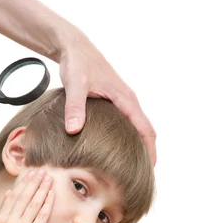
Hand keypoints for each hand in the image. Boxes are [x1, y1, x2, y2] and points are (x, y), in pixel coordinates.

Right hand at [0, 169, 53, 222]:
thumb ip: (8, 211)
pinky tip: (53, 193)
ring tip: (49, 178)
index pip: (13, 196)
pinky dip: (47, 203)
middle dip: (34, 182)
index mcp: (1, 220)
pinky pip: (42, 215)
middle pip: (23, 197)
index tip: (31, 172)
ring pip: (33, 204)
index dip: (23, 183)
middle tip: (42, 171)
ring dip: (42, 189)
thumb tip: (8, 192)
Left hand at [58, 28, 156, 164]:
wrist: (74, 47)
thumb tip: (74, 130)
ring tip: (132, 166)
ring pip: (137, 126)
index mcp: (125, 99)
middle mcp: (127, 100)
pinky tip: (117, 148)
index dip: (149, 150)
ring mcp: (121, 100)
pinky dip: (128, 136)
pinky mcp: (113, 101)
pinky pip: (127, 122)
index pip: (145, 129)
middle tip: (142, 175)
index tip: (150, 169)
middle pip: (145, 130)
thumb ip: (75, 107)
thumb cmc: (77, 63)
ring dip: (138, 144)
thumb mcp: (75, 85)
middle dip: (147, 152)